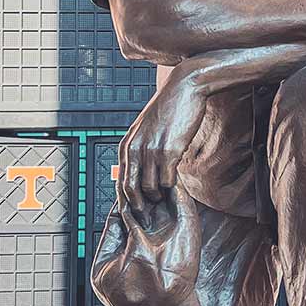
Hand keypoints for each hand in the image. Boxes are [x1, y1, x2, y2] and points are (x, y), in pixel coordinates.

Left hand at [118, 68, 208, 209]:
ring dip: (158, 198)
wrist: (186, 87)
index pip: (120, 181)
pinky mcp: (169, 151)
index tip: (134, 212)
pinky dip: (171, 188)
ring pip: (149, 188)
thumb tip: (141, 168)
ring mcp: (151, 151)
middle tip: (149, 217)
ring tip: (165, 201)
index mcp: (126, 144)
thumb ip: (140, 146)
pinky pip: (167, 181)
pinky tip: (177, 187)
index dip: (126, 200)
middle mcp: (135, 149)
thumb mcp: (145, 126)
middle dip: (140, 206)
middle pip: (131, 189)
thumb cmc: (169, 107)